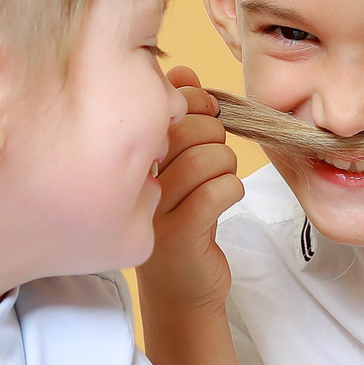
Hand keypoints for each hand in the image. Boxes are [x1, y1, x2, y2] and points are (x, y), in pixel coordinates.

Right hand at [137, 67, 243, 313]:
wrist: (179, 293)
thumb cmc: (180, 221)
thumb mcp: (177, 167)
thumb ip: (179, 117)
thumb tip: (183, 71)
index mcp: (130, 158)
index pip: (162, 108)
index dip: (193, 102)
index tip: (205, 114)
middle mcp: (135, 184)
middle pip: (186, 131)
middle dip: (215, 133)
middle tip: (217, 154)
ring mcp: (155, 212)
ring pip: (204, 159)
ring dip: (227, 165)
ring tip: (221, 179)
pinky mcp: (180, 237)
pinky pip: (217, 193)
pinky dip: (233, 189)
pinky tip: (226, 199)